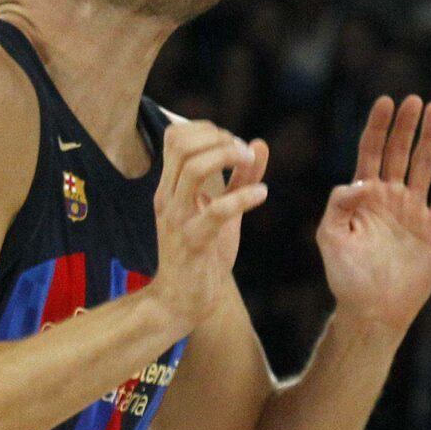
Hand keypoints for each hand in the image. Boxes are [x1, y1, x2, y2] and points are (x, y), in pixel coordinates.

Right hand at [151, 119, 269, 334]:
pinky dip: (243, 197)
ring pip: (192, 169)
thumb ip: (240, 178)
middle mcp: (168, 198)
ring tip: (250, 163)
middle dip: (219, 138)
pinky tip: (262, 195)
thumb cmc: (201, 252)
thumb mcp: (222, 209)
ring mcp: (178, 219)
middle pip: (181, 144)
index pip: (175, 136)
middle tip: (244, 153)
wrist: (181, 300)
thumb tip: (259, 144)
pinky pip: (216, 211)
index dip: (208, 129)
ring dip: (226, 157)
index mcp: (170, 187)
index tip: (234, 143)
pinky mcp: (194, 242)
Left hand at [318, 96, 430, 331]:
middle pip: (400, 152)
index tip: (385, 101)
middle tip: (414, 100)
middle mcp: (390, 197)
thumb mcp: (329, 238)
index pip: (371, 151)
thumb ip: (338, 205)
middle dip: (406, 125)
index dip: (378, 126)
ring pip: (425, 166)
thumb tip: (359, 181)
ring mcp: (414, 210)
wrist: (374, 310)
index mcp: (364, 196)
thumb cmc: (346, 276)